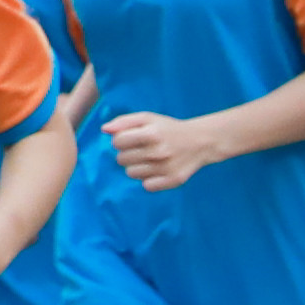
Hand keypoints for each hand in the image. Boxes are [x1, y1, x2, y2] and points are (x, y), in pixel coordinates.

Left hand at [102, 108, 220, 191]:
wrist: (200, 141)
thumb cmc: (168, 129)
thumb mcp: (148, 118)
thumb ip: (124, 122)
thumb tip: (104, 129)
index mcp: (152, 133)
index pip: (117, 142)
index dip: (120, 140)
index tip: (130, 139)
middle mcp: (159, 151)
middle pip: (121, 159)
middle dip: (127, 153)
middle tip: (141, 149)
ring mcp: (166, 167)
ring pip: (131, 174)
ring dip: (136, 166)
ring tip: (149, 158)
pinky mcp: (172, 180)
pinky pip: (146, 185)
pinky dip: (148, 178)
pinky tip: (158, 168)